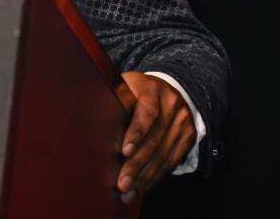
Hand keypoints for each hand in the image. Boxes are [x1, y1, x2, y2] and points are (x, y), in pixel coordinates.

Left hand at [116, 72, 196, 204]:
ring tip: (128, 192)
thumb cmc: (135, 91)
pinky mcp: (187, 137)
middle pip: (155, 138)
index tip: (125, 151)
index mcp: (151, 89)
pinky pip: (171, 161)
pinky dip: (155, 177)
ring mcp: (181, 122)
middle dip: (137, 164)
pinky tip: (142, 187)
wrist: (168, 88)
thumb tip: (93, 122)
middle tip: (122, 182)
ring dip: (145, 177)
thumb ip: (113, 102)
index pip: (147, 112)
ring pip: (164, 154)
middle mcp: (170, 105)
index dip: (137, 132)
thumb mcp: (124, 87)